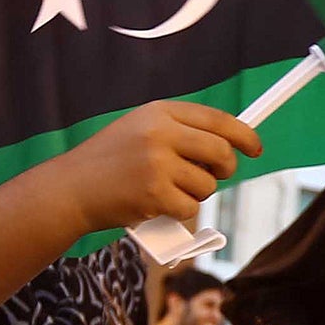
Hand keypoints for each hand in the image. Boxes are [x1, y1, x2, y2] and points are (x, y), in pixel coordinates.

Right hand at [42, 100, 262, 237]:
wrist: (70, 189)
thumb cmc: (110, 162)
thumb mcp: (140, 130)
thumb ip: (179, 131)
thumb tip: (229, 142)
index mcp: (159, 113)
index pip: (217, 120)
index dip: (243, 135)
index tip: (255, 147)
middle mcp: (160, 133)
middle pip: (221, 152)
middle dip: (226, 168)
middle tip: (217, 175)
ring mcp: (157, 164)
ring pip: (207, 185)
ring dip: (195, 193)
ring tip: (165, 189)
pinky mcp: (154, 194)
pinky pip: (190, 208)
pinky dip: (179, 212)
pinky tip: (155, 204)